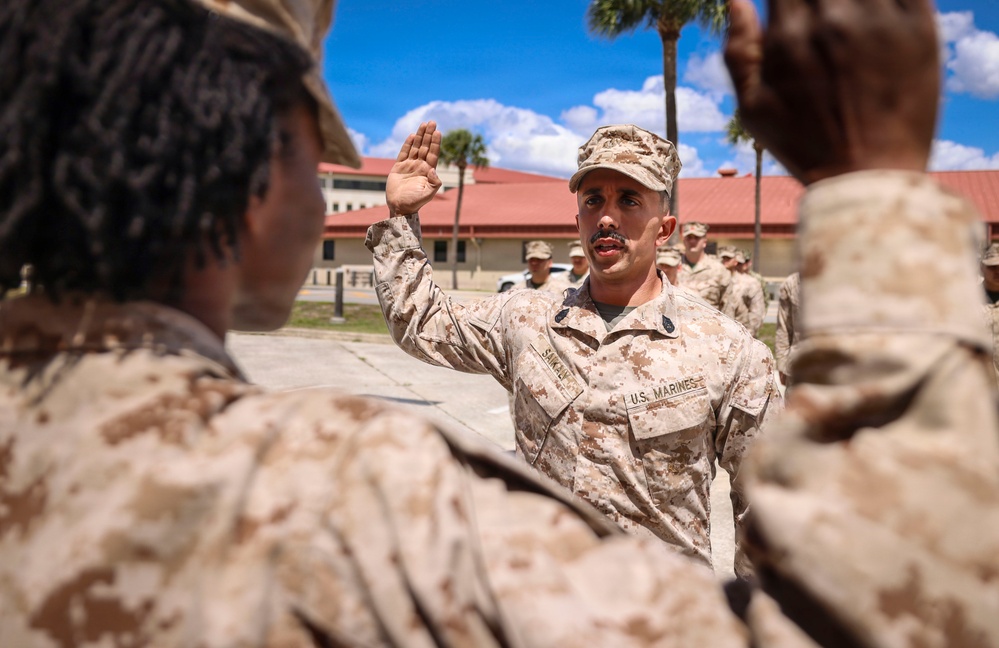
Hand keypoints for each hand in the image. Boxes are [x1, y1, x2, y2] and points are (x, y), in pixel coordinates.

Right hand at [386, 121, 441, 214]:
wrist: (400, 207)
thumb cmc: (415, 202)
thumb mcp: (428, 194)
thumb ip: (434, 182)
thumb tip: (433, 169)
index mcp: (428, 171)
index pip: (433, 153)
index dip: (435, 142)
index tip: (438, 131)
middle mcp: (420, 166)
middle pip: (425, 147)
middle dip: (428, 134)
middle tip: (432, 122)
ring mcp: (409, 165)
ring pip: (415, 147)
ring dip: (420, 136)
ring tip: (424, 124)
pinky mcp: (399, 167)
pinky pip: (404, 153)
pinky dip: (408, 144)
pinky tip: (412, 136)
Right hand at [724, 0, 939, 183]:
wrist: (867, 177)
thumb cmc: (805, 147)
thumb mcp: (753, 108)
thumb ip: (738, 50)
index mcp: (788, 35)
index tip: (794, 7)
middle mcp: (832, 19)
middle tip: (825, 18)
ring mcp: (878, 20)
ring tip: (849, 20)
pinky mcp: (919, 27)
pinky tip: (876, 16)